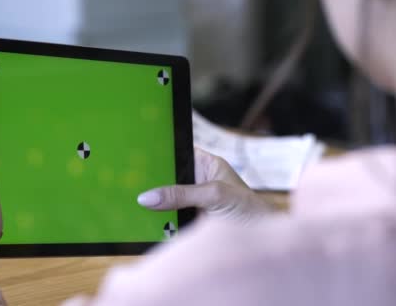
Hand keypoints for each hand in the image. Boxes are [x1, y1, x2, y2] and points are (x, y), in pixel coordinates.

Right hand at [137, 148, 275, 221]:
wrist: (264, 244)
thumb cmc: (250, 210)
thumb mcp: (214, 195)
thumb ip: (181, 194)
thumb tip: (148, 197)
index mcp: (207, 165)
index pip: (178, 152)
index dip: (160, 153)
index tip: (138, 155)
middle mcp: (198, 182)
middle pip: (167, 178)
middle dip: (152, 182)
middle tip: (131, 183)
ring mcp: (192, 203)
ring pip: (165, 200)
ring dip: (153, 205)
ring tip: (133, 203)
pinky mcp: (188, 223)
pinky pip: (167, 219)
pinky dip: (157, 222)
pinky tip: (144, 221)